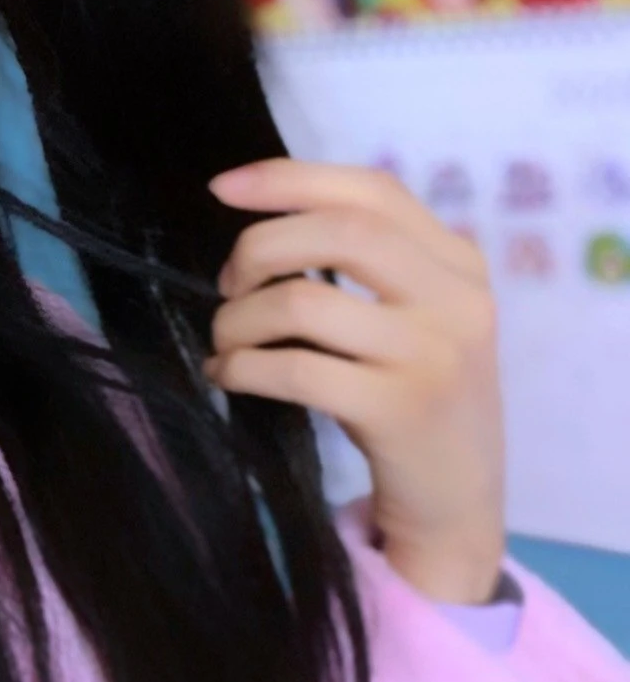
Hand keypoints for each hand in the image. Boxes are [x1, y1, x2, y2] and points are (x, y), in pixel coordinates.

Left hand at [202, 158, 506, 604]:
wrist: (458, 501)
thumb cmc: (415, 399)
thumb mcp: (415, 319)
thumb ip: (371, 265)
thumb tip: (266, 220)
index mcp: (460, 262)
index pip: (372, 191)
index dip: (290, 179)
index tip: (222, 187)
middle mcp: (456, 299)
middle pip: (339, 232)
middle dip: (260, 247)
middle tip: (226, 285)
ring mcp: (431, 355)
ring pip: (304, 301)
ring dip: (239, 318)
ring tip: (225, 339)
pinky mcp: (399, 410)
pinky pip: (295, 369)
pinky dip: (242, 366)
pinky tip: (226, 373)